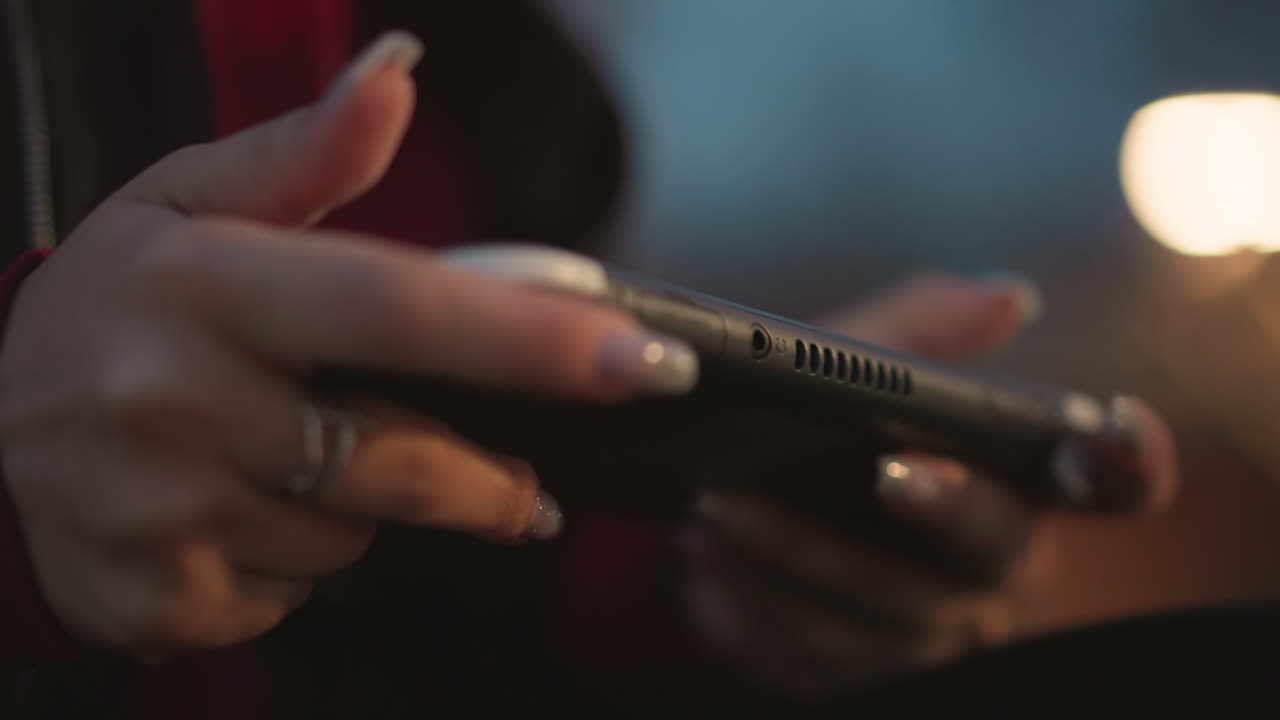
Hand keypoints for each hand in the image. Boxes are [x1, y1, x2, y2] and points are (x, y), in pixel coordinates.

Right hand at [0, 32, 695, 660]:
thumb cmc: (110, 313)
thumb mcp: (181, 208)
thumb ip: (303, 154)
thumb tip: (398, 74)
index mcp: (202, 286)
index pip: (398, 307)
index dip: (528, 338)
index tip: (638, 359)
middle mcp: (177, 402)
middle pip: (404, 457)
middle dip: (486, 478)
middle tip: (523, 480)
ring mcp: (163, 515)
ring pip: (355, 535)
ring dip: (369, 507)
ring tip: (297, 462)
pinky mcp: (162, 600)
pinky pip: (298, 594)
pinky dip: (303, 561)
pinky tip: (246, 519)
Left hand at [678, 272, 1177, 701]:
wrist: (709, 499)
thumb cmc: (806, 428)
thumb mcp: (845, 366)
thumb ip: (917, 333)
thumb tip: (1011, 298)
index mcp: (1012, 485)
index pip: (1112, 484)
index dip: (1126, 461)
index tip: (1111, 427)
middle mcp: (981, 571)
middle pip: (989, 556)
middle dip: (945, 511)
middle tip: (888, 471)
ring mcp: (915, 635)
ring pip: (882, 617)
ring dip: (799, 559)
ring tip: (724, 504)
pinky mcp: (840, 672)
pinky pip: (805, 656)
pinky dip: (747, 602)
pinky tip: (702, 556)